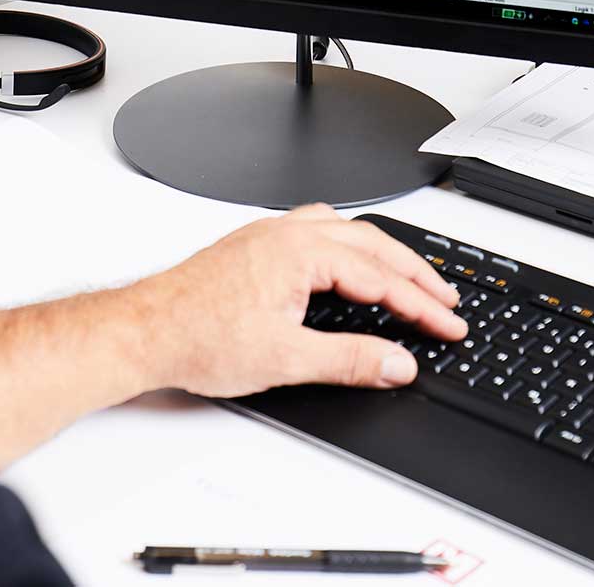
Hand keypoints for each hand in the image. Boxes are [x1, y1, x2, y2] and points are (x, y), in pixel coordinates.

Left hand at [129, 204, 468, 397]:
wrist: (144, 331)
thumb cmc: (196, 337)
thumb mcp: (285, 358)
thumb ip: (350, 360)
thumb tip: (398, 363)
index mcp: (299, 252)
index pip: (380, 277)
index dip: (422, 305)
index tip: (449, 325)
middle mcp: (285, 234)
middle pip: (370, 245)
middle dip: (414, 274)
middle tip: (447, 302)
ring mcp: (268, 236)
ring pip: (345, 233)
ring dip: (383, 255)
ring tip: (411, 278)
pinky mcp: (255, 247)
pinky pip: (317, 231)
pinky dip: (349, 246)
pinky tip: (350, 262)